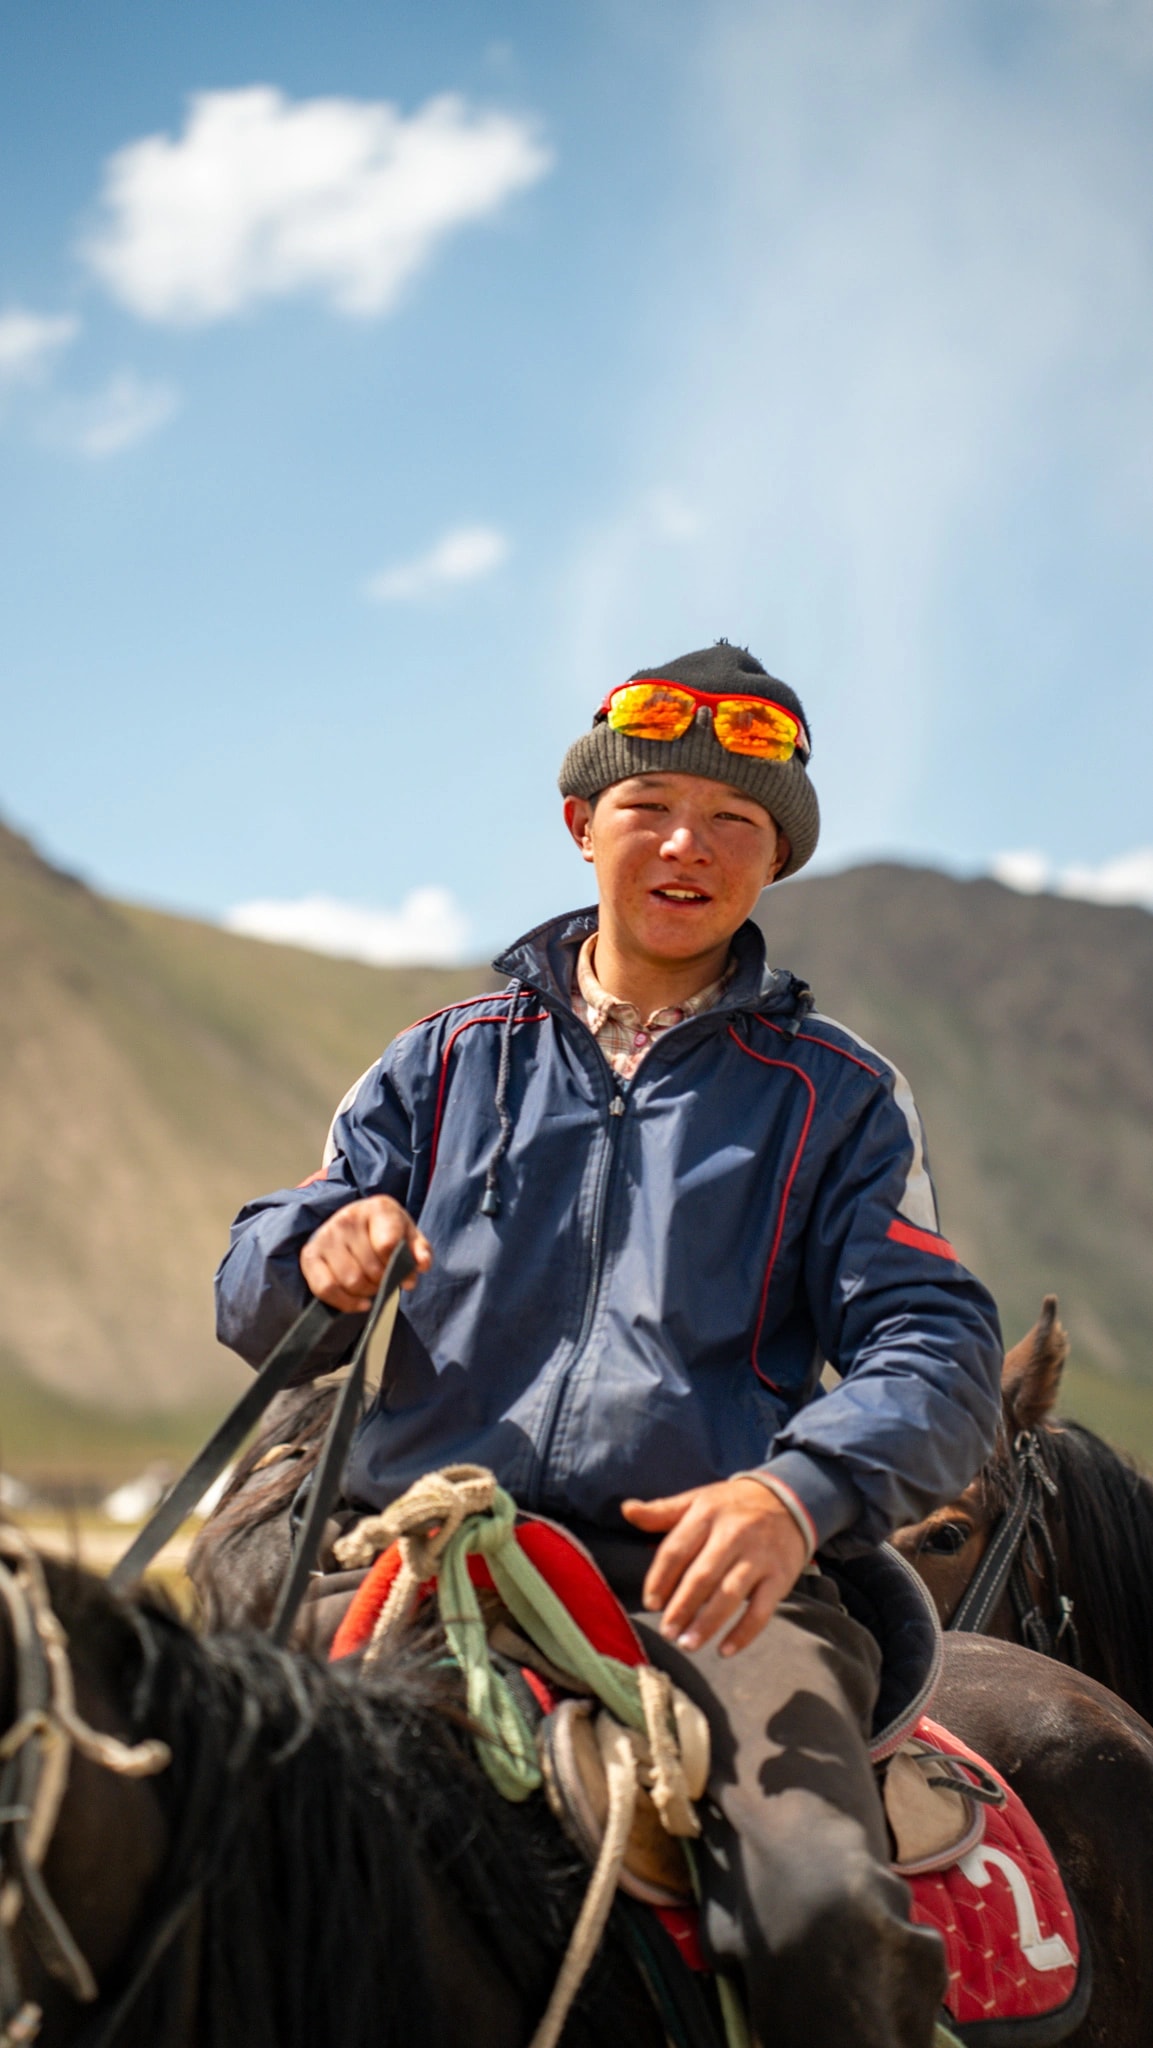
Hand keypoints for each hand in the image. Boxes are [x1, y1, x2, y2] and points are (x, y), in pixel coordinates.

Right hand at [300, 1196, 431, 1312]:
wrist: (355, 1224)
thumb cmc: (385, 1231)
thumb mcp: (409, 1236)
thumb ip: (420, 1250)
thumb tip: (421, 1265)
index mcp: (378, 1208)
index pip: (388, 1245)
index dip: (400, 1267)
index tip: (405, 1273)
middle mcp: (348, 1218)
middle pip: (370, 1268)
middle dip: (383, 1282)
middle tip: (385, 1280)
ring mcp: (326, 1235)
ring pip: (350, 1281)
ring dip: (366, 1292)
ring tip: (372, 1286)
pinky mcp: (309, 1254)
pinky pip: (325, 1289)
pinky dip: (345, 1302)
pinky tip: (359, 1302)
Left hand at [621, 1477, 807, 1656]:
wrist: (789, 1500)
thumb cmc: (733, 1506)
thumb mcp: (698, 1500)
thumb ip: (662, 1511)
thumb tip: (626, 1509)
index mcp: (707, 1513)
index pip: (676, 1549)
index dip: (660, 1578)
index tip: (650, 1603)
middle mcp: (733, 1534)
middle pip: (702, 1576)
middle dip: (681, 1607)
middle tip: (666, 1632)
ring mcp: (759, 1556)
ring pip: (730, 1595)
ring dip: (707, 1624)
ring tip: (687, 1645)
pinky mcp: (780, 1576)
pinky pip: (762, 1610)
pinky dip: (744, 1633)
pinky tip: (725, 1650)